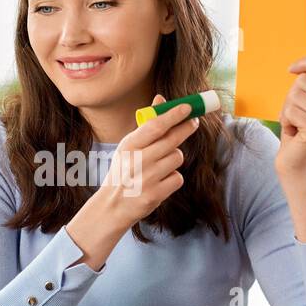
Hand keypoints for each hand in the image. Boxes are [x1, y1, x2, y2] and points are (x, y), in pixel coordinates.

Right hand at [99, 93, 198, 225]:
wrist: (112, 206)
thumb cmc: (123, 171)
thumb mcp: (128, 147)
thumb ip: (146, 125)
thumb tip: (161, 99)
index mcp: (128, 146)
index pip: (156, 125)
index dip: (174, 114)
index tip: (188, 106)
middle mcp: (137, 161)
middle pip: (172, 140)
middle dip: (186, 128)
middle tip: (193, 122)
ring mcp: (147, 179)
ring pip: (177, 158)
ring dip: (174, 159)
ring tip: (160, 164)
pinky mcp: (155, 195)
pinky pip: (177, 178)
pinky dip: (172, 178)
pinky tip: (160, 181)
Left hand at [275, 51, 305, 178]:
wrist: (296, 162)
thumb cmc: (297, 130)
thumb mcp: (304, 101)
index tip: (291, 69)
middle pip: (303, 81)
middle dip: (290, 97)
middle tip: (294, 115)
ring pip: (294, 96)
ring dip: (286, 110)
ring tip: (294, 124)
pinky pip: (291, 111)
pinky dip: (285, 121)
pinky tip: (293, 132)